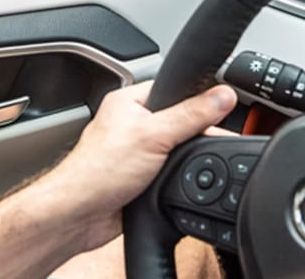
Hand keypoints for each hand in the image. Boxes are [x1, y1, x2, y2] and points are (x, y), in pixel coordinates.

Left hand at [46, 81, 236, 249]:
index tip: (225, 106)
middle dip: (196, 132)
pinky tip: (187, 180)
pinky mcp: (142, 176)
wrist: (80, 215)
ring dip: (187, 157)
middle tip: (214, 140)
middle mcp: (132, 123)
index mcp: (129, 101)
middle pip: (180, 119)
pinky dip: (182, 176)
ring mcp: (137, 151)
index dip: (199, 97)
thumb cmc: (97, 171)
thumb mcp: (154, 135)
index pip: (174, 88)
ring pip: (177, 147)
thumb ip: (191, 115)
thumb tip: (223, 96)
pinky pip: (172, 170)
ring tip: (195, 162)